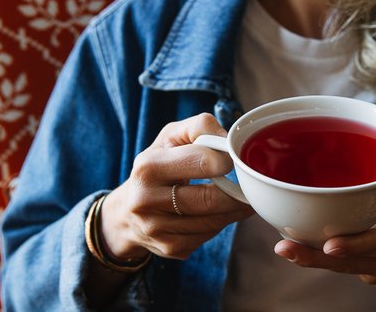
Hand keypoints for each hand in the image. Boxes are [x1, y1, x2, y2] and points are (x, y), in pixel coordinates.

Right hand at [100, 113, 253, 260]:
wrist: (127, 211)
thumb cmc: (157, 166)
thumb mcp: (170, 137)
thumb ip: (199, 128)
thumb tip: (227, 139)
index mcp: (148, 167)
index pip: (203, 162)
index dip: (227, 160)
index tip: (234, 160)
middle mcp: (146, 200)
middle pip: (210, 199)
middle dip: (237, 193)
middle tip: (248, 185)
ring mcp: (157, 228)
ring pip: (213, 221)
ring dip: (234, 210)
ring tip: (241, 198)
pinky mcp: (170, 248)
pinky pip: (208, 236)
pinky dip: (220, 224)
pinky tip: (218, 213)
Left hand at [274, 167, 375, 300]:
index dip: (355, 246)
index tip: (330, 245)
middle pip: (349, 264)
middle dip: (315, 257)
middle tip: (284, 248)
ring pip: (339, 267)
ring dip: (310, 258)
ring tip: (283, 247)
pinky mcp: (365, 271)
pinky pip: (340, 265)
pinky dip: (318, 255)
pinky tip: (294, 245)